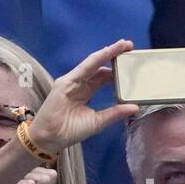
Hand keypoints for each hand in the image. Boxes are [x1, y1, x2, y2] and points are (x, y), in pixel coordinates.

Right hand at [25, 40, 138, 154]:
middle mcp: (80, 83)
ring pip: (93, 63)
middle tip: (130, 46)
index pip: (104, 76)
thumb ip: (114, 113)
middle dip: (114, 55)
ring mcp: (72, 81)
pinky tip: (108, 52)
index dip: (116, 69)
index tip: (132, 64)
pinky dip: (96, 59)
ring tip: (124, 45)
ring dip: (108, 52)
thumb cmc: (70, 131)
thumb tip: (134, 107)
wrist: (50, 138)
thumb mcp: (98, 121)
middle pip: (99, 66)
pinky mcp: (65, 82)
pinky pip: (84, 68)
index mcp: (86, 92)